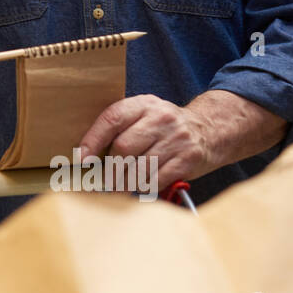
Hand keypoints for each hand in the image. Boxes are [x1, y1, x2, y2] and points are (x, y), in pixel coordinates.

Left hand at [77, 94, 213, 190]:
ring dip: (125, 183)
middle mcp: (161, 118)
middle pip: (123, 147)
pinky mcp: (188, 158)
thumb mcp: (144, 116)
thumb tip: (86, 156)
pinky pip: (158, 179)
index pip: (112, 118)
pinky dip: (145, 187)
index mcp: (143, 104)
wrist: (210, 129)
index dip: (93, 140)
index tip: (83, 159)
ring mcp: (176, 138)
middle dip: (110, 169)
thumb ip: (119, 129)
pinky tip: (142, 187)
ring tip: (121, 187)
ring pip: (139, 168)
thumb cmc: (165, 127)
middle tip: (104, 180)